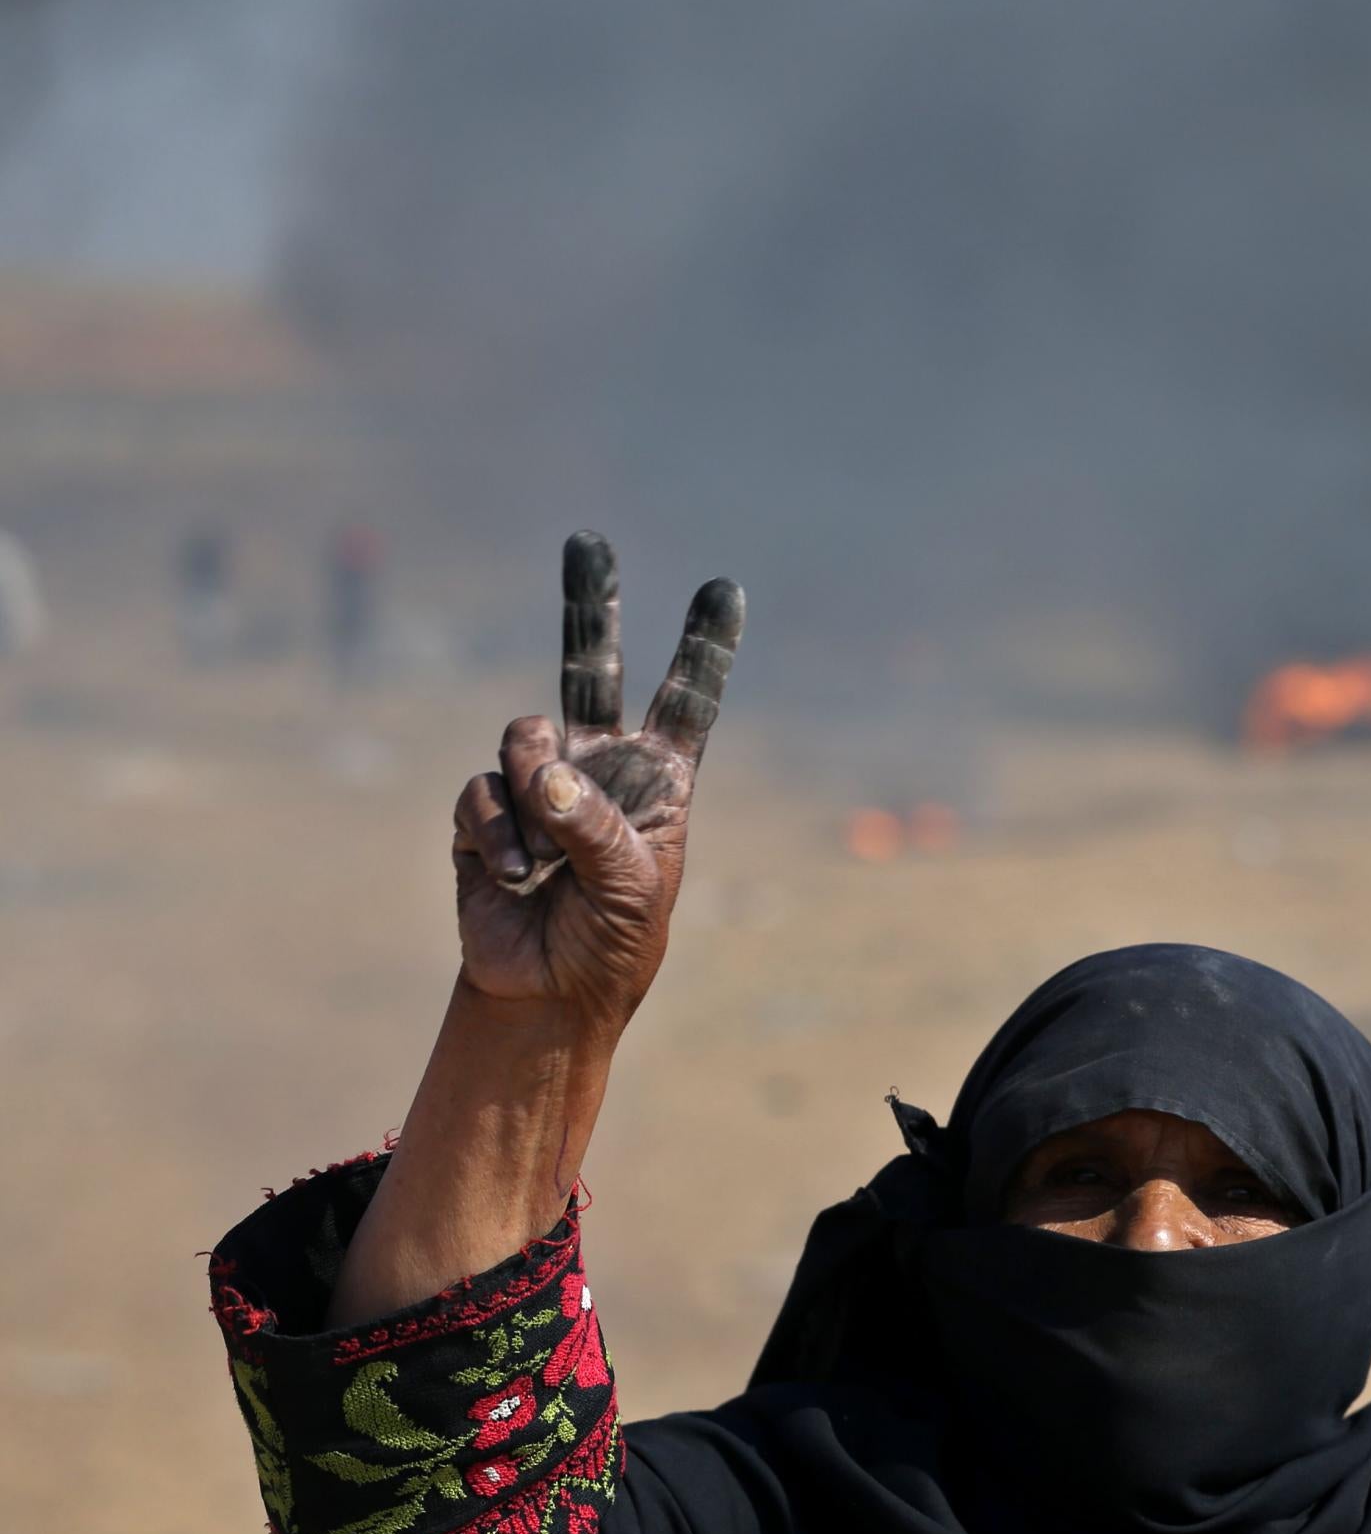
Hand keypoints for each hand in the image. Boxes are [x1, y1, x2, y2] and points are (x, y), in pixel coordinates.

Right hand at [452, 532, 744, 1037]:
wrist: (548, 994)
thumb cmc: (614, 943)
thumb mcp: (631, 885)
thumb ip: (593, 823)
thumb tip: (543, 774)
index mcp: (658, 782)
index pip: (688, 702)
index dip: (705, 647)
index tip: (725, 589)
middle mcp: (599, 768)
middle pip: (592, 669)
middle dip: (589, 603)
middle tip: (587, 539)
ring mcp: (539, 786)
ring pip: (523, 735)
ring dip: (534, 791)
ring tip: (546, 855)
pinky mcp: (486, 812)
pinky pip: (482, 789)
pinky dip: (498, 830)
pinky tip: (516, 874)